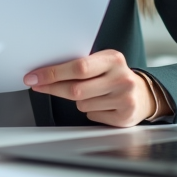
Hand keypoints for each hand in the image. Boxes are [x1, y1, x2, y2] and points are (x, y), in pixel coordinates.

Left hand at [24, 49, 164, 127]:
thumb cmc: (113, 76)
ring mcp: (124, 99)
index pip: (77, 67)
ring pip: (82, 104)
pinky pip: (92, 115)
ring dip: (78, 100)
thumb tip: (44, 71)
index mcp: (113, 59)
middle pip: (76, 89)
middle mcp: (121, 78)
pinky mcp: (124, 117)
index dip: (52, 73)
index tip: (33, 76)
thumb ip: (80, 65)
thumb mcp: (102, 63)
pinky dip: (90, 110)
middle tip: (37, 85)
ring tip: (92, 93)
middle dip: (53, 88)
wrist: (142, 94)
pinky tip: (102, 104)